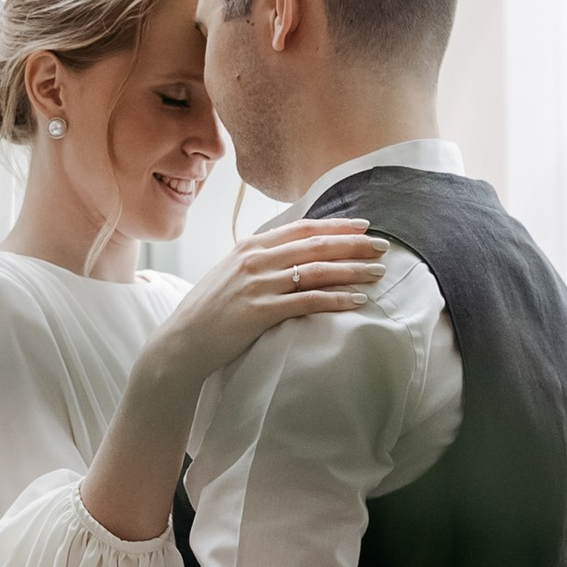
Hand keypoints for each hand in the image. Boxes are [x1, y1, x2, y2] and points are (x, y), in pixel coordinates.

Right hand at [79, 221, 386, 545]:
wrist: (182, 342)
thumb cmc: (209, 311)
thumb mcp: (231, 274)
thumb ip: (260, 260)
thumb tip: (292, 254)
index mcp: (250, 246)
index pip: (302, 229)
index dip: (336, 225)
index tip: (364, 225)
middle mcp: (255, 260)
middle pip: (315, 245)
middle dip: (353, 243)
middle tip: (383, 245)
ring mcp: (257, 285)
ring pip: (316, 271)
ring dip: (352, 270)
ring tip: (378, 272)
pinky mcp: (260, 311)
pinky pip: (308, 302)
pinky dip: (336, 299)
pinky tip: (358, 301)